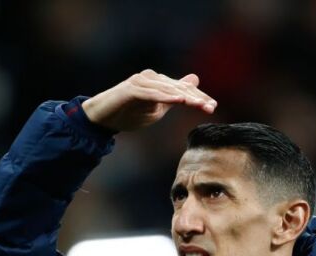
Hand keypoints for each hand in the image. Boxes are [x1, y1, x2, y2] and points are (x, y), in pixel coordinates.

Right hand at [81, 70, 215, 131]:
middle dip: (196, 98)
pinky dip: (166, 97)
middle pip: (178, 88)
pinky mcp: (131, 89)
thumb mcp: (157, 107)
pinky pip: (152, 93)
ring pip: (167, 89)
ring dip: (184, 97)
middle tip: (211, 107)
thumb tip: (194, 81)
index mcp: (159, 82)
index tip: (213, 107)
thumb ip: (175, 96)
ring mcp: (141, 81)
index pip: (183, 90)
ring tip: (199, 104)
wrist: (103, 117)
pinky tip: (178, 101)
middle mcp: (151, 78)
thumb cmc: (129, 113)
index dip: (198, 97)